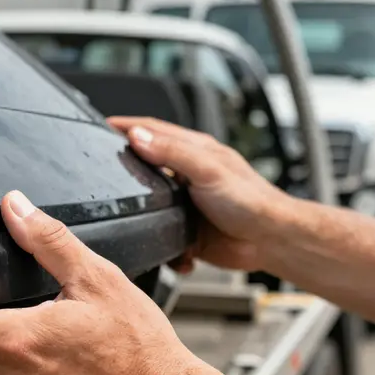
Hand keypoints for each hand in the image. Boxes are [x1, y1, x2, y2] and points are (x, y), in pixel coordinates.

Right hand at [109, 117, 285, 273]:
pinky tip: (164, 250)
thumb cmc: (252, 201)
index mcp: (194, 152)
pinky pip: (163, 237)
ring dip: (141, 215)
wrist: (271, 241)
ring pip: (150, 205)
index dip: (127, 126)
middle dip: (126, 169)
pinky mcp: (188, 231)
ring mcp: (187, 204)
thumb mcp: (207, 170)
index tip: (103, 124)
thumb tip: (138, 137)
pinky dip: (161, 246)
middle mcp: (188, 175)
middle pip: (147, 166)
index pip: (153, 131)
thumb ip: (172, 152)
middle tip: (102, 170)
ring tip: (127, 218)